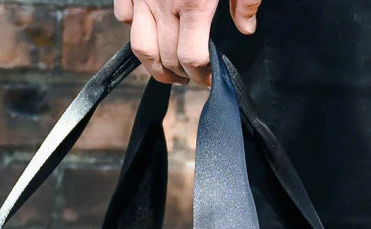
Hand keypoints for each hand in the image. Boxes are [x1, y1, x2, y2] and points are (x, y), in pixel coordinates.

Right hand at [113, 0, 260, 86]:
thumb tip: (247, 28)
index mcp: (195, 4)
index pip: (191, 59)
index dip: (201, 75)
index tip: (209, 78)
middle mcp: (164, 4)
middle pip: (167, 59)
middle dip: (181, 75)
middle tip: (192, 77)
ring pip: (140, 46)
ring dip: (154, 65)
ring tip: (168, 69)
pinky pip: (123, 14)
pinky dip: (132, 26)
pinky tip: (149, 28)